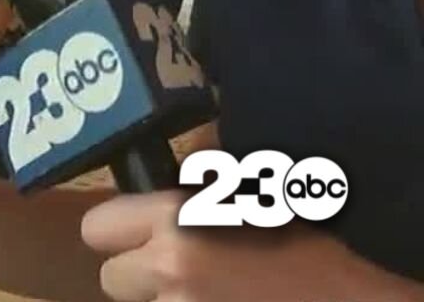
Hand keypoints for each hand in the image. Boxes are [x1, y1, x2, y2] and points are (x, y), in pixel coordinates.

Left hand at [81, 191, 384, 300]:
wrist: (355, 296)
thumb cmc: (306, 232)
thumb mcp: (249, 184)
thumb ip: (200, 172)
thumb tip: (175, 162)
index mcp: (173, 223)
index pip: (95, 228)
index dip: (116, 229)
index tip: (138, 230)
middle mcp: (168, 272)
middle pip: (111, 279)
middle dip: (136, 271)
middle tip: (173, 264)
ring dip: (164, 297)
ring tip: (208, 287)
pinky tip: (223, 299)